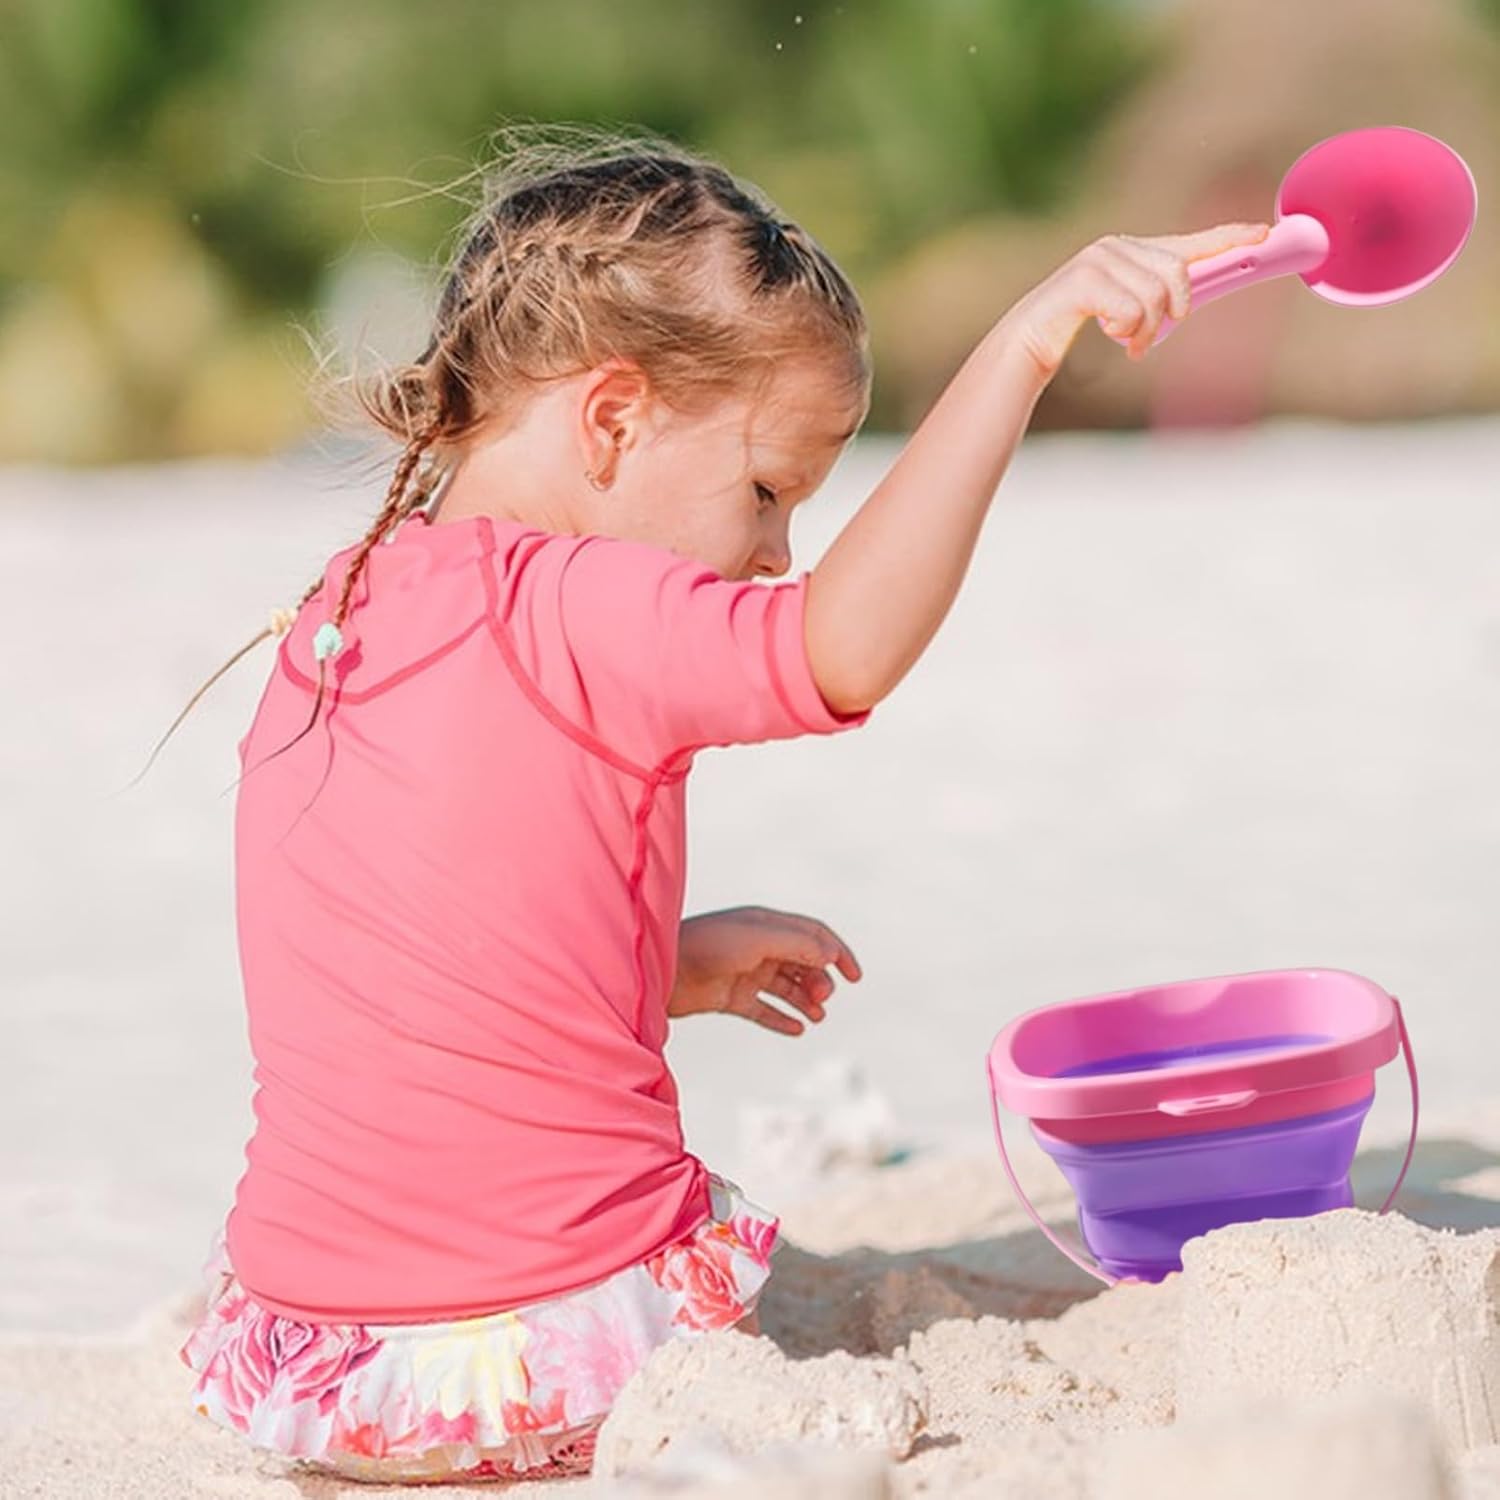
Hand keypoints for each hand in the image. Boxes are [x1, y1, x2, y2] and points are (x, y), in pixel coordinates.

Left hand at [668, 906, 861, 1034]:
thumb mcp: (757, 940)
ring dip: (805, 1000)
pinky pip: (763, 1010)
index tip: (854, 977)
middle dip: (820, 980)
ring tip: (818, 1016)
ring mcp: (744, 973)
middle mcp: (757, 946)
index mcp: (766, 924)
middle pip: (802, 962)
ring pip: (786, 988)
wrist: (659, 971)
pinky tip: (798, 1029)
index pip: (812, 934)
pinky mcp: (729, 997)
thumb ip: (797, 944)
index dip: (837, 952)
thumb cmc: (706, 946)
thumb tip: (830, 954)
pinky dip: (781, 1019)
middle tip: (823, 999)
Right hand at [1000, 221, 1271, 376]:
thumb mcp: (1128, 311)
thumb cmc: (1082, 325)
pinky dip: (1123, 330)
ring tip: (1125, 343)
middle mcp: (1119, 246)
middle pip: (1177, 275)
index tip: (1264, 233)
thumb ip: (1158, 300)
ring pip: (1154, 298)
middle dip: (1171, 313)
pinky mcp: (1083, 279)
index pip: (1190, 242)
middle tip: (1147, 339)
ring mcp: (1099, 259)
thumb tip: (1190, 302)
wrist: (1029, 338)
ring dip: (1143, 332)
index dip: (1229, 237)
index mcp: (1135, 251)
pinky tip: (1105, 330)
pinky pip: (1129, 309)